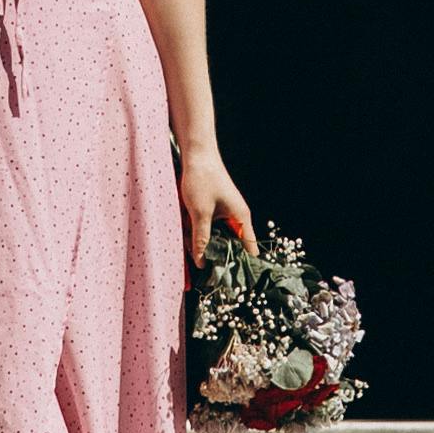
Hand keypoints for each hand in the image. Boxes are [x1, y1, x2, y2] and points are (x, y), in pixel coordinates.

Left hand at [178, 142, 251, 266]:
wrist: (195, 152)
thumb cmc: (203, 178)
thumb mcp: (200, 212)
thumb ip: (201, 239)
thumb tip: (201, 262)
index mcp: (240, 217)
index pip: (249, 247)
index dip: (243, 263)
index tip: (234, 280)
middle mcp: (234, 216)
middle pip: (227, 244)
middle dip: (212, 251)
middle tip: (199, 261)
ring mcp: (222, 212)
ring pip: (212, 235)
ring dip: (200, 238)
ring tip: (187, 236)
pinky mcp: (210, 208)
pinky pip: (204, 226)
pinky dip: (194, 228)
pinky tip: (184, 226)